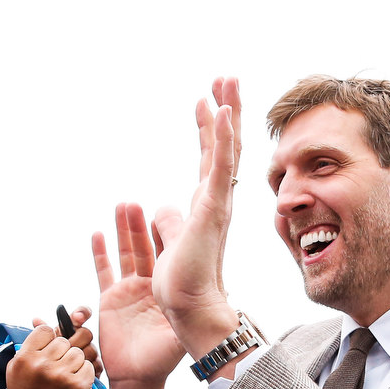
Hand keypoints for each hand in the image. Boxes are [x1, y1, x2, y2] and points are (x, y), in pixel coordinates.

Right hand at [6, 324, 95, 388]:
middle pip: (64, 340)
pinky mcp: (77, 387)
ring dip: (75, 363)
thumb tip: (39, 318)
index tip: (49, 348)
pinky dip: (83, 374)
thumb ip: (30, 344)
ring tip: (65, 376)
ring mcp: (60, 376)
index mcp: (25, 357)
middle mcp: (41, 365)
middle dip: (63, 351)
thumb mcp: (18, 369)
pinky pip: (88, 367)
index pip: (45, 330)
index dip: (50, 338)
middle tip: (58, 366)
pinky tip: (73, 384)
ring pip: (78, 352)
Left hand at [30, 304, 103, 378]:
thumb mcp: (40, 348)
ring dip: (80, 355)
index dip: (82, 312)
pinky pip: (96, 363)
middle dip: (75, 339)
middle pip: (86, 333)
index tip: (77, 317)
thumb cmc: (44, 364)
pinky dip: (87, 367)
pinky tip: (77, 372)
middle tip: (65, 347)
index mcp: (69, 330)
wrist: (48, 388)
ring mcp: (89, 352)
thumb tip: (36, 320)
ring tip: (65, 364)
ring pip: (91, 349)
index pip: (82, 313)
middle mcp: (81, 339)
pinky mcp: (95, 367)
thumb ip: (41, 333)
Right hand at [93, 203, 187, 388]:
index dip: (165, 231)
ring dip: (122, 230)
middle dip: (139, 224)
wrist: (140, 376)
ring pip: (125, 252)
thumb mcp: (184, 329)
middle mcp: (150, 284)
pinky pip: (103, 271)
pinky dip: (100, 252)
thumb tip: (225, 290)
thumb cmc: (165, 357)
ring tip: (121, 206)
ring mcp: (129, 290)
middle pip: (144, 246)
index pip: (168, 252)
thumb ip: (197, 312)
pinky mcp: (110, 300)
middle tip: (135, 203)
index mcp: (169, 287)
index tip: (164, 208)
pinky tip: (97, 234)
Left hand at [149, 78, 245, 356]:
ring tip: (226, 82)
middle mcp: (216, 201)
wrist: (190, 310)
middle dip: (225, 110)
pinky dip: (222, 138)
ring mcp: (217, 204)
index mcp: (206, 207)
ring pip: (226, 149)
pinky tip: (222, 112)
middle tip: (225, 78)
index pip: (210, 159)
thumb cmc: (183, 285)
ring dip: (227, 114)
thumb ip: (170, 223)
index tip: (206, 102)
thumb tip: (162, 209)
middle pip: (223, 146)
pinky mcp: (212, 211)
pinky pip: (220, 167)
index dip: (210, 130)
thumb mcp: (170, 243)